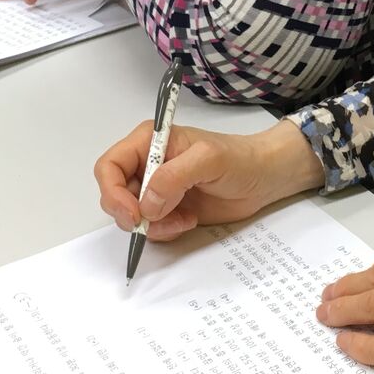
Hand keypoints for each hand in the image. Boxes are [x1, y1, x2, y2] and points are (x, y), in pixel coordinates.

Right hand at [94, 120, 324, 241]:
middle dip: (132, 214)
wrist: (264, 179)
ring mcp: (156, 190)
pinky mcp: (167, 210)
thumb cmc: (239, 160)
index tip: (133, 213)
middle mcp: (146, 164)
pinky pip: (150, 228)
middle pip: (114, 194)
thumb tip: (146, 204)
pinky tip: (189, 221)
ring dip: (153, 225)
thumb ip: (174, 177)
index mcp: (148, 142)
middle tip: (157, 222)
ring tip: (184, 219)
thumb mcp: (208, 160)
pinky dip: (165, 231)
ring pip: (131, 216)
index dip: (113, 192)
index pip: (109, 166)